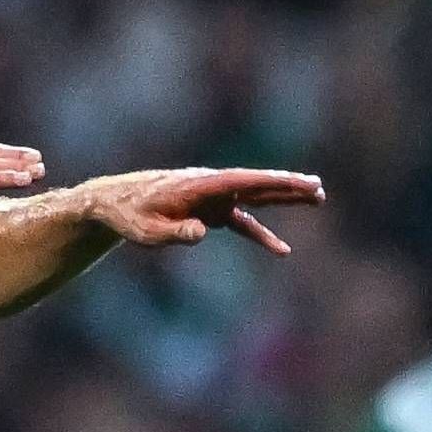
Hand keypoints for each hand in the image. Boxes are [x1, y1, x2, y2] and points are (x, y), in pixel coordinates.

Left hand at [95, 167, 325, 253]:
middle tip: (318, 187)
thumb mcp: (147, 231)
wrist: (113, 203)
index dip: (272, 181)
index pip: (242, 182)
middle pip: (255, 184)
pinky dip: (260, 234)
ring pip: (254, 196)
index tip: (299, 182)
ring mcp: (213, 197)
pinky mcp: (210, 210)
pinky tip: (282, 250)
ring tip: (317, 197)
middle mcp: (210, 186)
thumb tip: (202, 231)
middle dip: (287, 186)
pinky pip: (242, 222)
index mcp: (198, 186)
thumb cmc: (128, 216)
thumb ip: (176, 231)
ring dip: (284, 197)